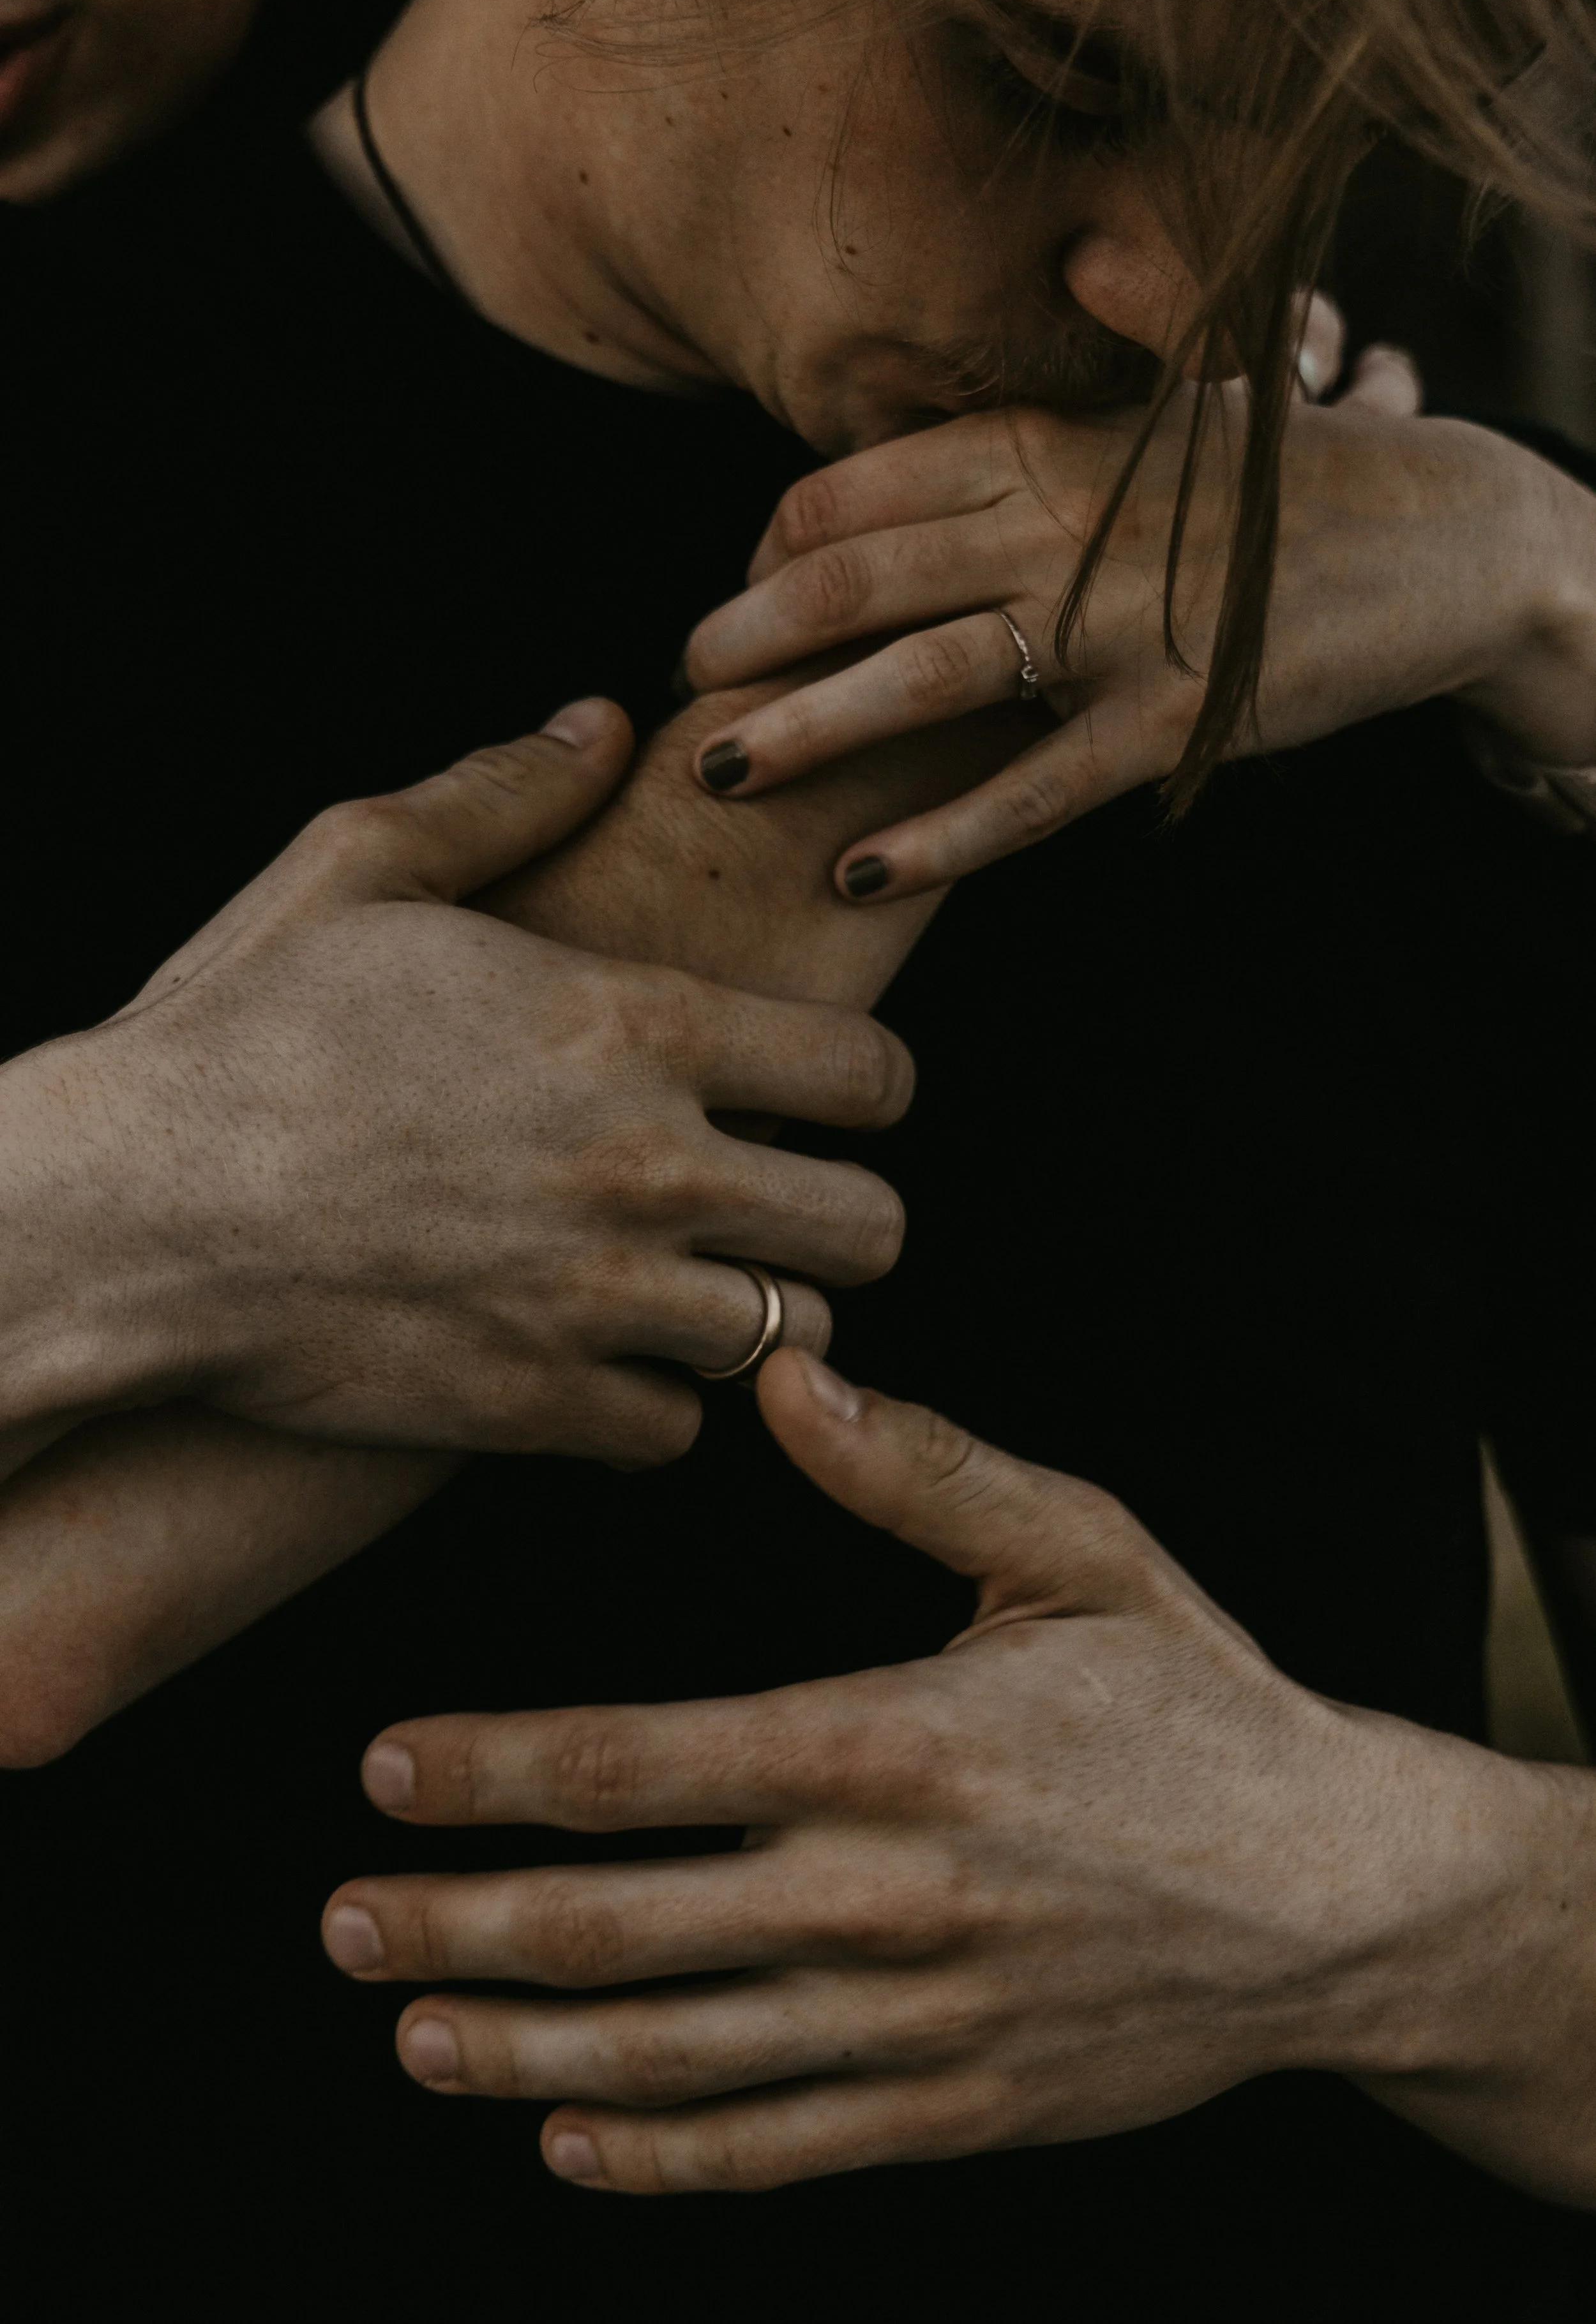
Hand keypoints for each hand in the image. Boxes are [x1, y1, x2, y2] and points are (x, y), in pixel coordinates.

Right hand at [14, 702, 911, 1462]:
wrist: (130, 1211)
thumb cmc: (239, 1029)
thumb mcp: (360, 864)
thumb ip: (505, 792)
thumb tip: (604, 722)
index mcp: (633, 1026)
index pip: (873, 1076)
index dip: (871, 1086)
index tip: (829, 1096)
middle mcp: (646, 1168)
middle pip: (873, 1227)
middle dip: (842, 1214)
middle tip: (782, 1205)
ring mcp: (597, 1299)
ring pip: (790, 1337)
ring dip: (754, 1313)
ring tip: (693, 1285)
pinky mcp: (534, 1406)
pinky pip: (676, 1434)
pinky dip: (651, 1404)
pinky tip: (599, 1356)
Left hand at [323, 1349, 1595, 2200]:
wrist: (1340, 1893)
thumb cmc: (1196, 1704)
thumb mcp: (1081, 1555)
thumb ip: (924, 1473)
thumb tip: (788, 1381)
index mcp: (894, 1746)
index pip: (644, 1765)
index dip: (498, 1772)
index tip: (389, 1773)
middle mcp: (885, 1897)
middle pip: (623, 1927)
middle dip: (463, 1923)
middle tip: (347, 1919)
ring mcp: (918, 2022)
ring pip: (675, 2055)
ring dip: (525, 2048)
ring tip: (414, 2032)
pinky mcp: (959, 2108)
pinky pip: (780, 2150)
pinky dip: (662, 2154)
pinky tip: (568, 2140)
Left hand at [682, 330, 1595, 896]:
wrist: (1445, 535)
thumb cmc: (1277, 484)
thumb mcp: (1164, 407)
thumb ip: (1064, 397)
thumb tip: (1005, 339)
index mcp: (1042, 440)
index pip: (850, 491)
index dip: (765, 551)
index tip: (732, 605)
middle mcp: (1061, 522)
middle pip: (855, 578)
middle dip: (744, 636)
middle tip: (677, 687)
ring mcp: (1116, 627)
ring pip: (920, 677)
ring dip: (804, 728)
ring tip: (716, 771)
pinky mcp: (1170, 723)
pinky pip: (1029, 792)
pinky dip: (939, 837)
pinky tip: (858, 873)